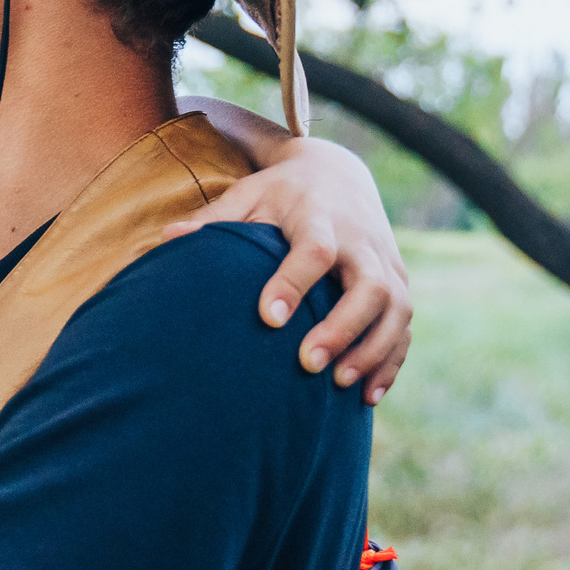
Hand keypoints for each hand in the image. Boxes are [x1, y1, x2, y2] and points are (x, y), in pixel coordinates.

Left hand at [165, 136, 411, 403]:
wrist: (337, 173)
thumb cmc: (280, 194)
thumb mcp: (247, 196)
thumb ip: (213, 219)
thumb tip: (165, 240)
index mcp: (319, 218)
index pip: (313, 251)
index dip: (293, 283)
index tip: (268, 318)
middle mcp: (360, 241)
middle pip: (368, 286)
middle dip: (343, 327)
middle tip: (308, 364)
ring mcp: (385, 263)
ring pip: (396, 309)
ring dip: (373, 350)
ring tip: (339, 385)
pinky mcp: (398, 282)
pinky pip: (404, 327)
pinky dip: (391, 361)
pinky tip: (367, 397)